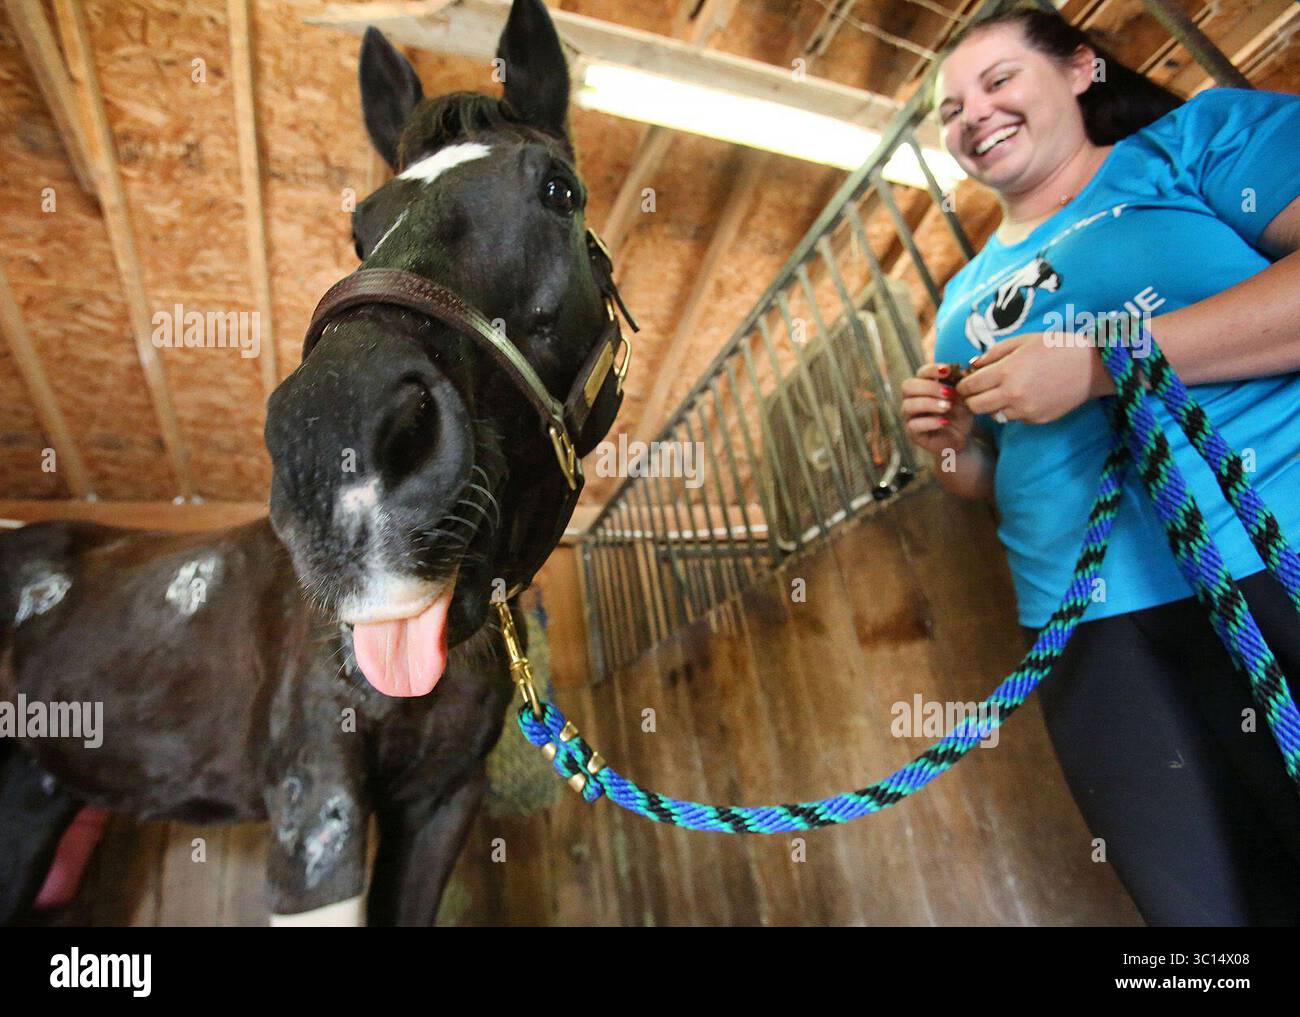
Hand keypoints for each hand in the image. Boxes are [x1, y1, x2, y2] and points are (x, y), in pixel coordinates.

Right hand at [901, 362, 975, 454]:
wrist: (961, 438)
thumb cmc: (960, 414)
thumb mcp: (963, 397)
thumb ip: (959, 384)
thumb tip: (961, 371)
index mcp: (923, 386)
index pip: (920, 372)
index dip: (932, 370)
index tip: (948, 371)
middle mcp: (912, 399)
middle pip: (908, 386)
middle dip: (929, 387)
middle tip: (949, 393)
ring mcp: (910, 416)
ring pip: (908, 405)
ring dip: (929, 404)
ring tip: (948, 407)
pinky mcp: (912, 433)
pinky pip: (914, 425)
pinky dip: (930, 422)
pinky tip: (945, 422)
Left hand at [955, 334, 1113, 424]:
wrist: (1092, 366)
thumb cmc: (1056, 347)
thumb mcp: (1022, 341)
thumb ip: (993, 353)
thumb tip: (972, 365)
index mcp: (1006, 371)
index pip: (969, 387)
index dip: (963, 385)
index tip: (965, 383)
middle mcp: (1013, 394)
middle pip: (975, 407)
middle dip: (972, 399)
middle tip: (978, 392)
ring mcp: (1025, 410)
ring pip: (993, 415)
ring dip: (993, 406)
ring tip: (1005, 391)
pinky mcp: (1036, 420)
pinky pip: (1014, 418)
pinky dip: (1014, 410)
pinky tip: (1026, 396)